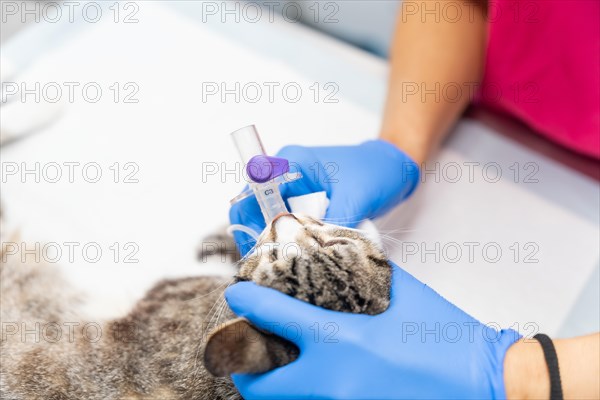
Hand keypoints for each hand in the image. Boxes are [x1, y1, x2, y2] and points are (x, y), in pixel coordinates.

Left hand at [225, 263, 520, 398]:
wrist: (488, 383)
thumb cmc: (447, 335)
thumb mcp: (401, 291)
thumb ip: (359, 271)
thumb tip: (330, 255)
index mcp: (341, 340)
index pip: (273, 316)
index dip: (246, 301)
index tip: (235, 294)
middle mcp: (332, 382)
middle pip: (258, 386)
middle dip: (244, 367)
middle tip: (248, 348)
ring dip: (271, 387)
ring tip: (276, 366)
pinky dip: (302, 397)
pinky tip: (313, 381)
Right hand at [229, 140, 418, 254]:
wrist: (394, 165)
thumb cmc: (377, 170)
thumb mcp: (356, 198)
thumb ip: (332, 224)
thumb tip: (316, 254)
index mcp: (291, 163)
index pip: (252, 194)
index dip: (249, 223)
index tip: (261, 251)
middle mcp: (285, 173)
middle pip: (253, 208)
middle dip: (259, 237)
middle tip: (270, 266)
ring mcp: (293, 188)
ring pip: (268, 218)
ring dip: (274, 240)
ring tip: (284, 265)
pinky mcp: (303, 201)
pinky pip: (286, 222)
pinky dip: (289, 239)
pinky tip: (298, 257)